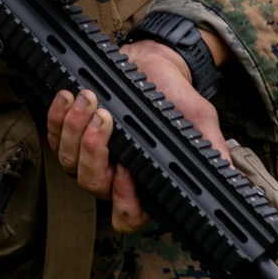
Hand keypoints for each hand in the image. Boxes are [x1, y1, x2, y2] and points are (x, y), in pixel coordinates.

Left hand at [46, 37, 232, 232]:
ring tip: (89, 100)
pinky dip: (57, 117)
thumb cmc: (176, 97)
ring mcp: (89, 155)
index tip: (126, 169)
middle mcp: (114, 176)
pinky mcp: (71, 131)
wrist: (155, 64)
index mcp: (145, 184)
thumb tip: (223, 173)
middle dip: (93, 152)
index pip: (127, 214)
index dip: (123, 198)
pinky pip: (54, 136)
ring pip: (69, 162)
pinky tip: (68, 96)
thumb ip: (210, 148)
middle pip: (92, 184)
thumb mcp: (200, 120)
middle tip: (105, 117)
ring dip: (74, 130)